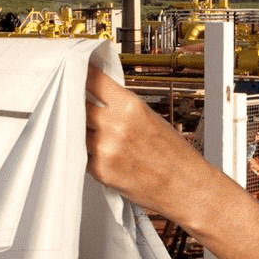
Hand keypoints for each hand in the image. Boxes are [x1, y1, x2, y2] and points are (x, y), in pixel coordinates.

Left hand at [84, 65, 214, 221]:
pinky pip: (82, 154)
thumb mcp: (149, 116)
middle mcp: (114, 125)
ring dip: (79, 129)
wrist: (183, 185)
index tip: (75, 73)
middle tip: (76, 104)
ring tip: (95, 132)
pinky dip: (87, 151)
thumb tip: (95, 94)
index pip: (91, 80)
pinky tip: (102, 152)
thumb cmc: (172, 152)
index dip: (81, 75)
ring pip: (76, 130)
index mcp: (129, 106)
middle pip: (77, 104)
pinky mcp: (99, 170)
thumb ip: (120, 104)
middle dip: (76, 103)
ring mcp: (104, 149)